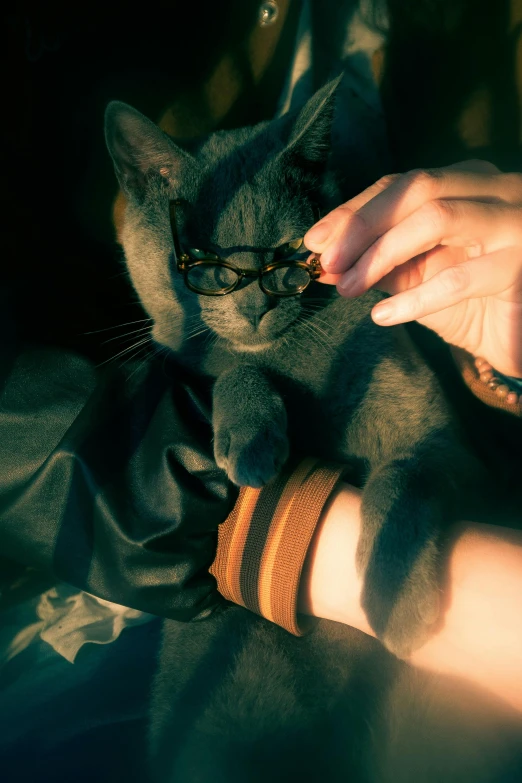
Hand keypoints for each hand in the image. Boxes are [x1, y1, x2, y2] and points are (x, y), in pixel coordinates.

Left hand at [305, 161, 521, 377]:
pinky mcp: (521, 264)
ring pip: (437, 217)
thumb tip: (325, 262)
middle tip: (327, 263)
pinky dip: (414, 297)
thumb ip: (379, 265)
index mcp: (467, 185)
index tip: (314, 242)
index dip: (353, 211)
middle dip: (362, 225)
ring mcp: (511, 222)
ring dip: (381, 253)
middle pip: (417, 189)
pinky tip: (383, 314)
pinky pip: (459, 278)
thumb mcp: (419, 279)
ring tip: (348, 287)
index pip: (402, 185)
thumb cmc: (473, 304)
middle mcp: (494, 191)